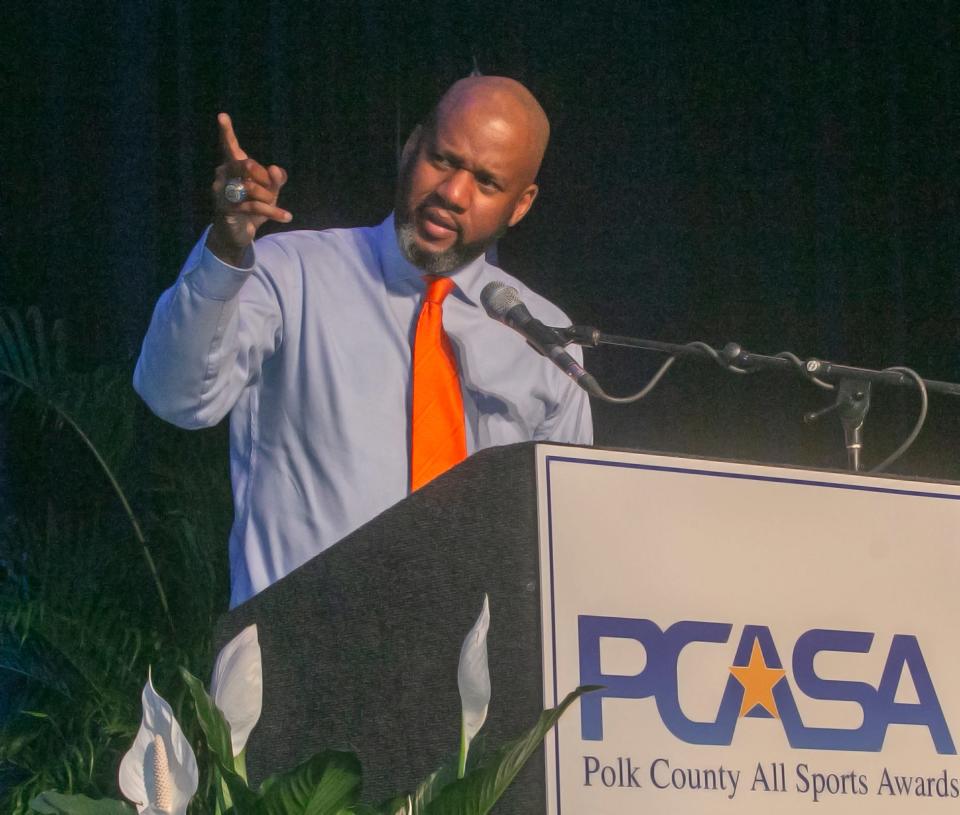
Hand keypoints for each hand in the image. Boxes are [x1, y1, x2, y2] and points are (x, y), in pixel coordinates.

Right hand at [208, 113, 290, 264]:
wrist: (238, 234)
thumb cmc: (253, 207)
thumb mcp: (270, 191)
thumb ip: (276, 178)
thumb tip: (274, 169)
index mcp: (232, 166)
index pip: (229, 146)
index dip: (226, 132)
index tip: (222, 115)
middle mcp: (222, 175)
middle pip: (246, 164)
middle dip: (264, 177)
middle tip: (272, 190)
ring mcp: (221, 192)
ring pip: (251, 188)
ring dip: (269, 198)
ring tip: (276, 206)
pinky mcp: (225, 209)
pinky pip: (254, 206)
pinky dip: (274, 211)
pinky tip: (287, 216)